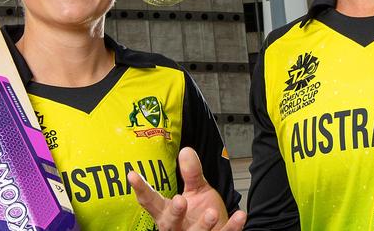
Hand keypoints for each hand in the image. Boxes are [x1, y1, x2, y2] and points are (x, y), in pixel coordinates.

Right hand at [128, 147, 246, 230]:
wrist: (218, 229)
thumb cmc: (201, 213)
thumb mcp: (196, 191)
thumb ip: (191, 174)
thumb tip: (186, 150)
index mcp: (168, 213)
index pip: (151, 202)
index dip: (142, 189)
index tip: (132, 174)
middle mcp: (178, 228)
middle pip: (170, 224)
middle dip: (174, 214)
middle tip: (180, 201)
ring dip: (202, 225)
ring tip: (210, 212)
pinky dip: (232, 227)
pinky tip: (240, 215)